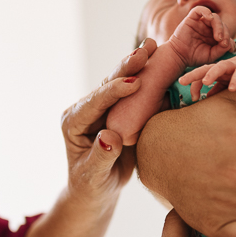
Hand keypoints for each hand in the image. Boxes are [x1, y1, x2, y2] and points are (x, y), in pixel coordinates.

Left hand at [60, 39, 156, 211]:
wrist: (97, 189)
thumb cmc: (92, 186)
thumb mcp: (94, 176)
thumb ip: (101, 156)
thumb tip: (110, 138)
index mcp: (74, 122)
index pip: (94, 103)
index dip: (114, 91)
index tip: (134, 83)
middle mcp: (87, 110)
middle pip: (107, 85)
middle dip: (125, 68)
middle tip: (145, 51)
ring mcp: (104, 108)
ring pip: (120, 83)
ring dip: (137, 65)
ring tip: (153, 46)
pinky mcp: (119, 110)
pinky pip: (134, 92)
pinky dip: (147, 76)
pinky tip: (162, 60)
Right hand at [169, 6, 232, 66]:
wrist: (179, 57)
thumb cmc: (194, 56)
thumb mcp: (212, 55)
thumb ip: (221, 49)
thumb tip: (230, 44)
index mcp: (213, 35)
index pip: (226, 32)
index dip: (230, 38)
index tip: (230, 48)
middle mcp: (208, 27)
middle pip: (222, 24)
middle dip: (225, 33)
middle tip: (223, 43)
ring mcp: (200, 22)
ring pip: (214, 17)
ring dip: (219, 26)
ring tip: (218, 37)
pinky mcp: (191, 18)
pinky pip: (199, 9)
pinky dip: (206, 11)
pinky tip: (209, 18)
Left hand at [178, 49, 235, 101]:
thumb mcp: (226, 82)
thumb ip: (216, 89)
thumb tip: (205, 98)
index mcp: (215, 71)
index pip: (200, 76)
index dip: (193, 85)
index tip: (192, 98)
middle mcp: (221, 67)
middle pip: (204, 68)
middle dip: (193, 74)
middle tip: (181, 81)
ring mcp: (233, 66)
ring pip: (220, 67)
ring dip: (212, 74)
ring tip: (206, 82)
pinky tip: (232, 89)